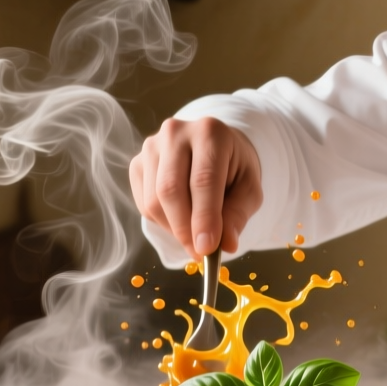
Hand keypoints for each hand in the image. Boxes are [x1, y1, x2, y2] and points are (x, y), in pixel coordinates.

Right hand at [130, 116, 262, 255]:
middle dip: (185, 229)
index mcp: (210, 132)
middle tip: (200, 253)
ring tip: (195, 235)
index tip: (207, 248)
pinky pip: (144, 204)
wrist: (215, 149)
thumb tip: (226, 245)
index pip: (203, 180)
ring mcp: (151, 146)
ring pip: (154, 201)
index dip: (204, 217)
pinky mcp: (137, 163)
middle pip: (171, 190)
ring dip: (174, 229)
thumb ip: (238, 215)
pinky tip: (181, 219)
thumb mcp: (249, 189)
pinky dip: (163, 222)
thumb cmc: (234, 169)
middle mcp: (175, 133)